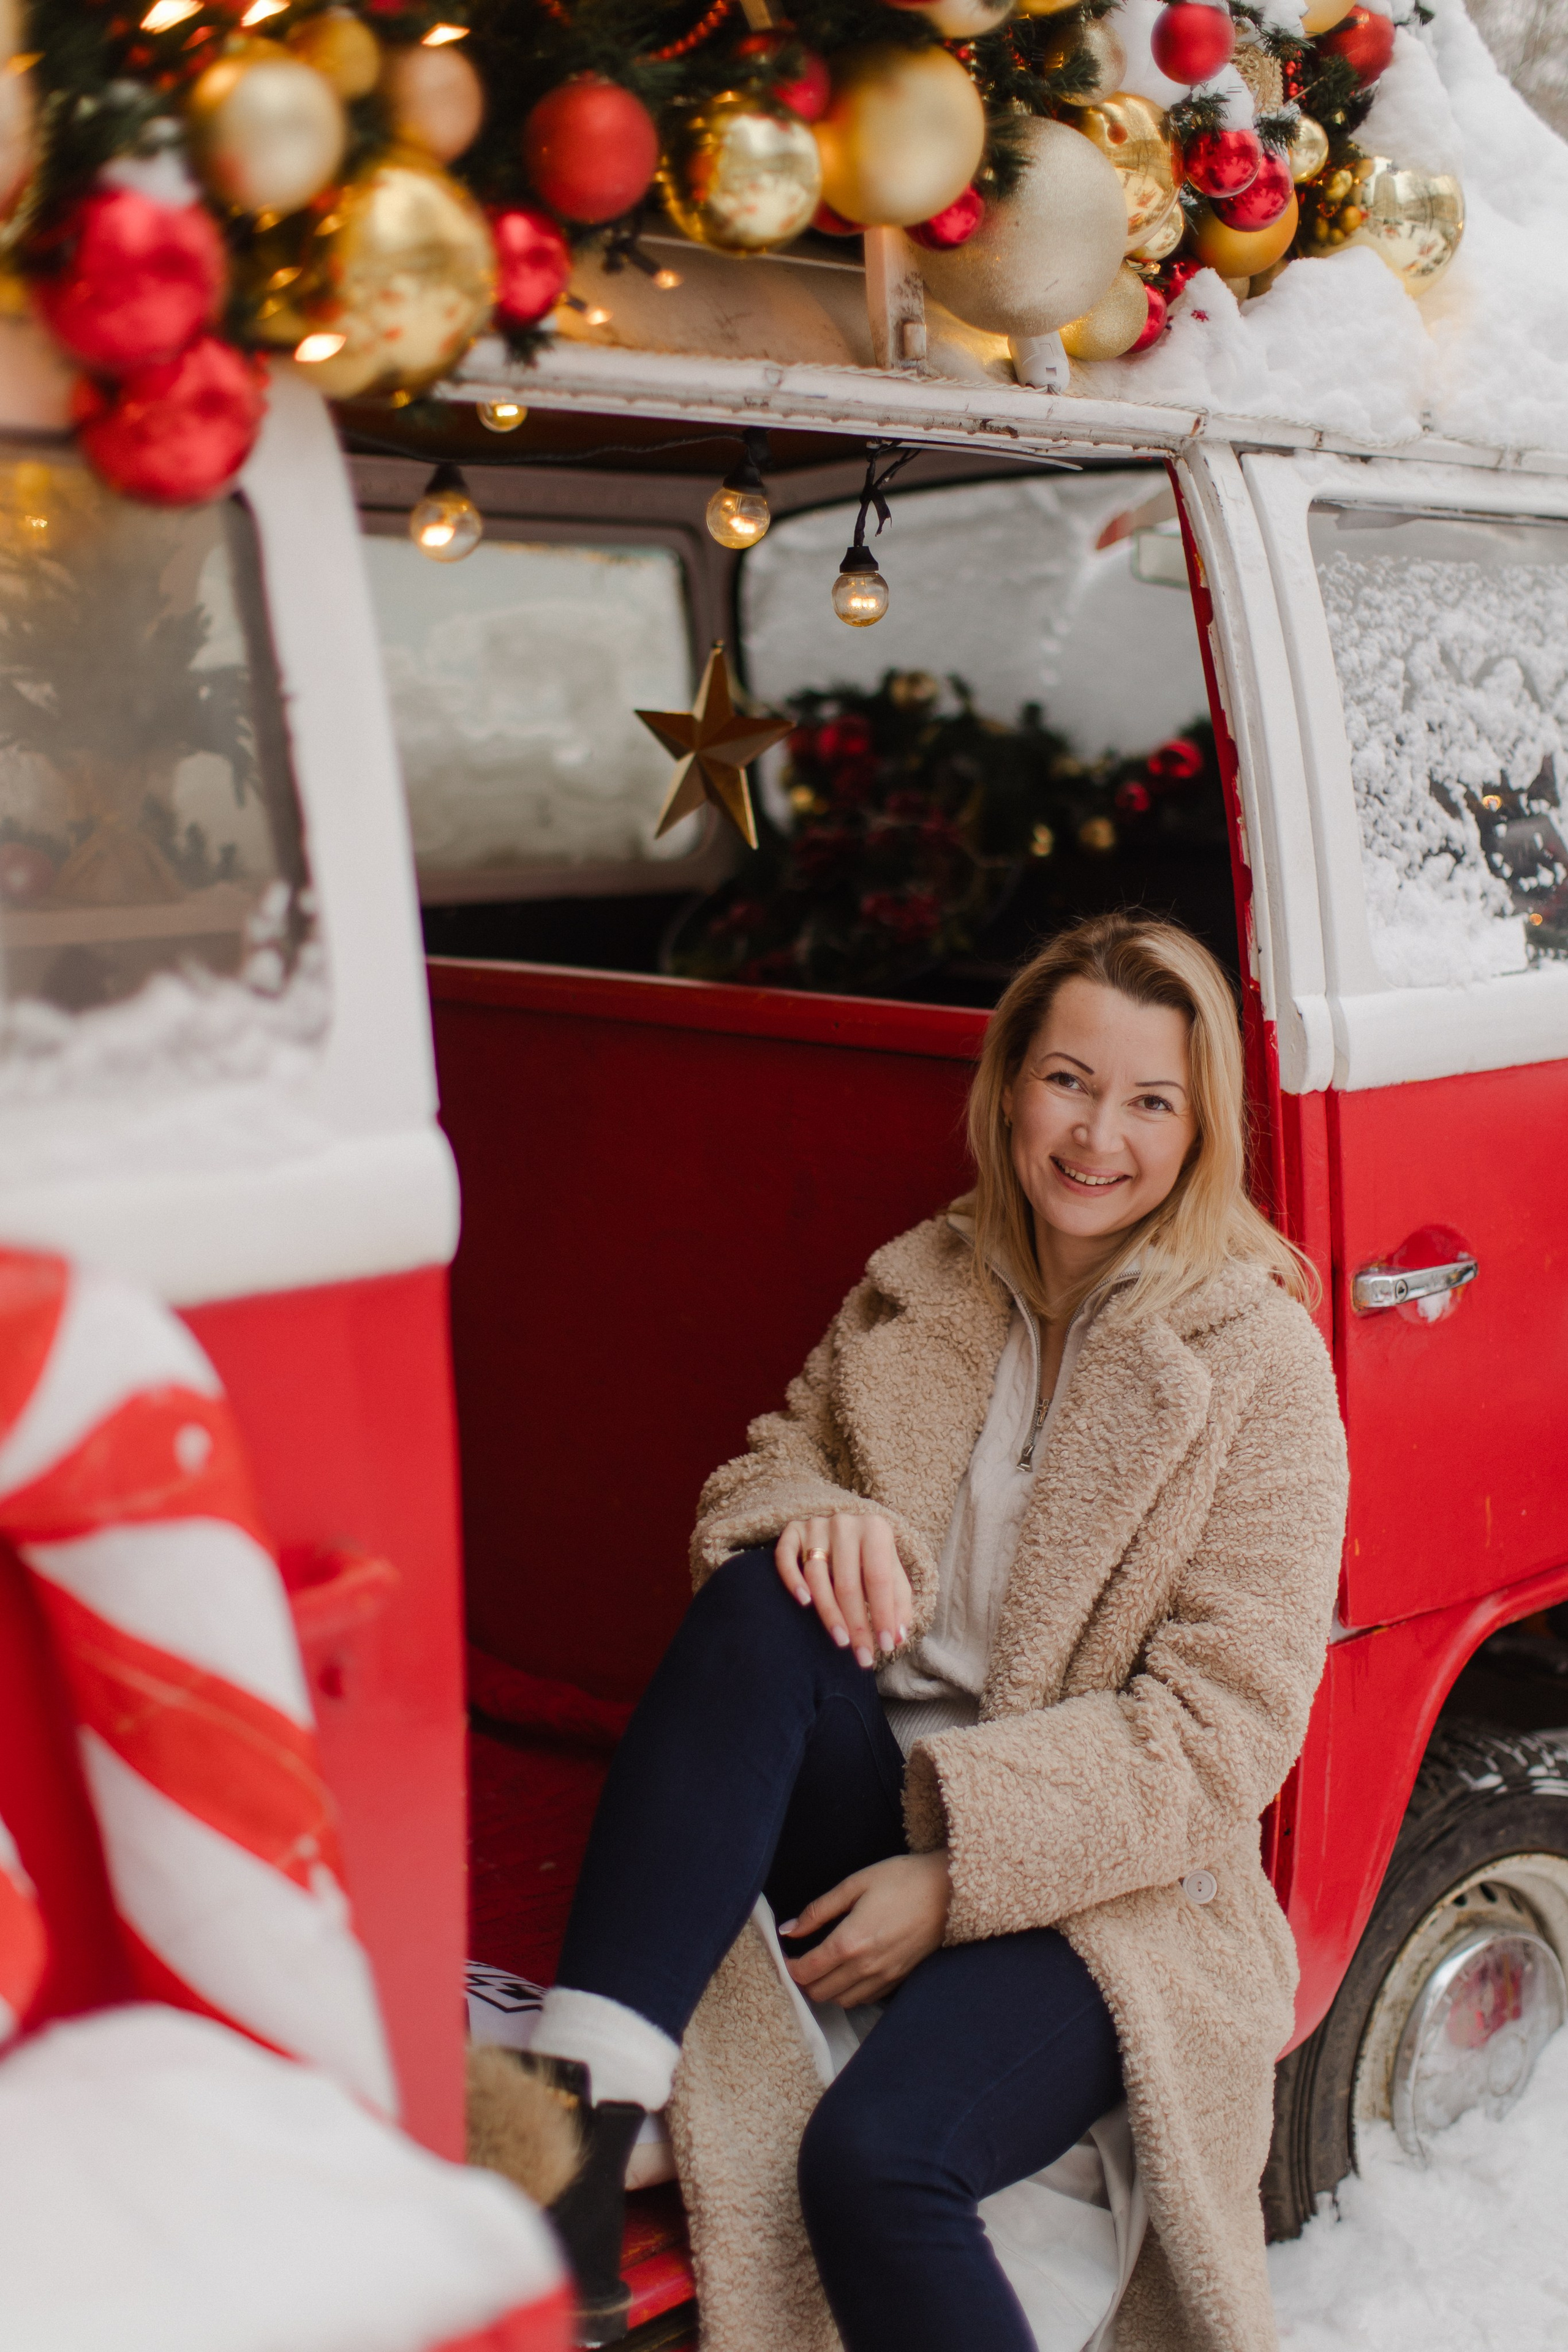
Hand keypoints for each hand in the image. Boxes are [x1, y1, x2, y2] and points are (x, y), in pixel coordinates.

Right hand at [775, 1513, 912, 1668]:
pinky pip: (786, 1557)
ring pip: (817, 1575)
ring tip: (841, 1641)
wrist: (850, 1526)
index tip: (887, 1646)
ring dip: (829, 1613)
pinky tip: (805, 1603)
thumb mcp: (893, 1575)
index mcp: (876, 1529)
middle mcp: (844, 1523)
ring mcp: (816, 1525)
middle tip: (863, 1656)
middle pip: (848, 1583)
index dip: (883, 1614)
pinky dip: (793, 1580)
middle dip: (857, 1625)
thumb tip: (898, 1637)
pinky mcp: (793, 1530)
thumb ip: (899, 1604)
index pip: (879, 1578)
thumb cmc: (874, 1558)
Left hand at [779, 1851, 950, 2008]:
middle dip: (805, 1980)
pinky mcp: (899, 1979)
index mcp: (850, 1941)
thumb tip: (789, 1930)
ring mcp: (885, 1977)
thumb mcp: (855, 1884)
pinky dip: (851, 1992)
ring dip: (827, 1989)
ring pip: (842, 2001)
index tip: (786, 1957)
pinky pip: (866, 1999)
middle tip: (802, 1960)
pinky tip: (851, 1971)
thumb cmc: (902, 1880)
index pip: (807, 1971)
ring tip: (824, 1966)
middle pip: (821, 1992)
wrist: (949, 1891)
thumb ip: (818, 1910)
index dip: (790, 1968)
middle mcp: (865, 1967)